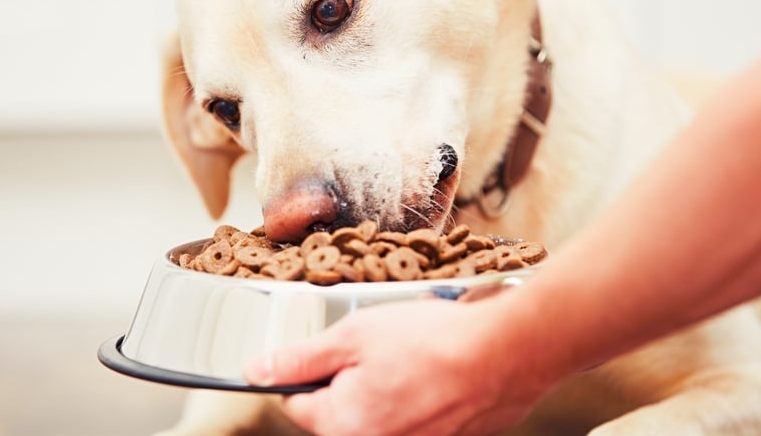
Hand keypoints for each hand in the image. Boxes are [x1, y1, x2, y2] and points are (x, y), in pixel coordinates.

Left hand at [243, 296, 547, 435]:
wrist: (505, 355)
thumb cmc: (432, 341)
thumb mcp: (353, 335)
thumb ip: (299, 358)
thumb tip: (255, 371)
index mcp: (340, 425)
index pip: (296, 402)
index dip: (313, 368)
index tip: (337, 350)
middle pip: (339, 414)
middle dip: (352, 381)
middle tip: (382, 350)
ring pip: (377, 418)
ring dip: (386, 391)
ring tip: (412, 361)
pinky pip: (411, 423)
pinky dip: (416, 403)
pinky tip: (433, 376)